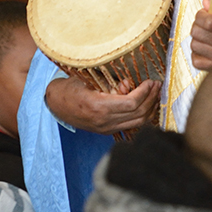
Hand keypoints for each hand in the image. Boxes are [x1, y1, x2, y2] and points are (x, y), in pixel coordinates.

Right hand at [45, 75, 160, 134]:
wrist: (53, 104)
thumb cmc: (69, 88)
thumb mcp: (87, 80)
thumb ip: (109, 82)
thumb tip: (129, 84)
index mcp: (98, 107)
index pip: (131, 103)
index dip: (145, 92)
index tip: (151, 81)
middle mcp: (104, 122)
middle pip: (138, 114)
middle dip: (151, 99)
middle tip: (157, 85)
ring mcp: (106, 129)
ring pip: (138, 123)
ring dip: (150, 108)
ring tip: (155, 94)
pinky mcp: (107, 131)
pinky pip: (131, 125)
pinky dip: (142, 115)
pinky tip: (146, 104)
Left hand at [191, 0, 211, 70]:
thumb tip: (205, 3)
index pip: (207, 21)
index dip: (201, 15)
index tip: (204, 12)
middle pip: (197, 32)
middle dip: (198, 23)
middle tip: (206, 22)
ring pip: (194, 45)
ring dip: (198, 38)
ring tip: (209, 35)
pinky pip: (197, 61)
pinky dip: (198, 54)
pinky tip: (207, 48)